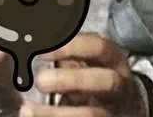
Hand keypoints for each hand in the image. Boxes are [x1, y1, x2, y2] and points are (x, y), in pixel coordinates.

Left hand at [20, 32, 148, 116]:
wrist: (125, 106)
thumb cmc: (99, 76)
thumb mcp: (91, 60)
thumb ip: (71, 52)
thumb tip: (38, 42)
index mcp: (114, 60)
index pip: (99, 48)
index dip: (73, 48)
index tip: (44, 51)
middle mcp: (118, 85)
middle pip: (103, 81)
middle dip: (71, 80)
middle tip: (41, 80)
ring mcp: (112, 110)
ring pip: (91, 114)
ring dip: (56, 113)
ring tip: (27, 110)